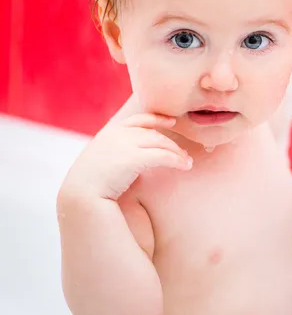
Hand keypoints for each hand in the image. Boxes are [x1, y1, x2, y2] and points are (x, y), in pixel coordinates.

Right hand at [60, 113, 191, 200]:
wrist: (79, 195)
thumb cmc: (90, 185)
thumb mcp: (100, 162)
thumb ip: (115, 154)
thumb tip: (133, 158)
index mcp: (109, 133)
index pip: (138, 120)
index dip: (157, 119)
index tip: (171, 121)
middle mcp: (118, 134)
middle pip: (153, 133)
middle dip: (171, 143)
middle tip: (185, 153)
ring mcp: (125, 144)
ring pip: (160, 143)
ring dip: (177, 152)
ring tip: (188, 162)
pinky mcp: (133, 158)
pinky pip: (163, 156)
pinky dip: (177, 160)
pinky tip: (185, 166)